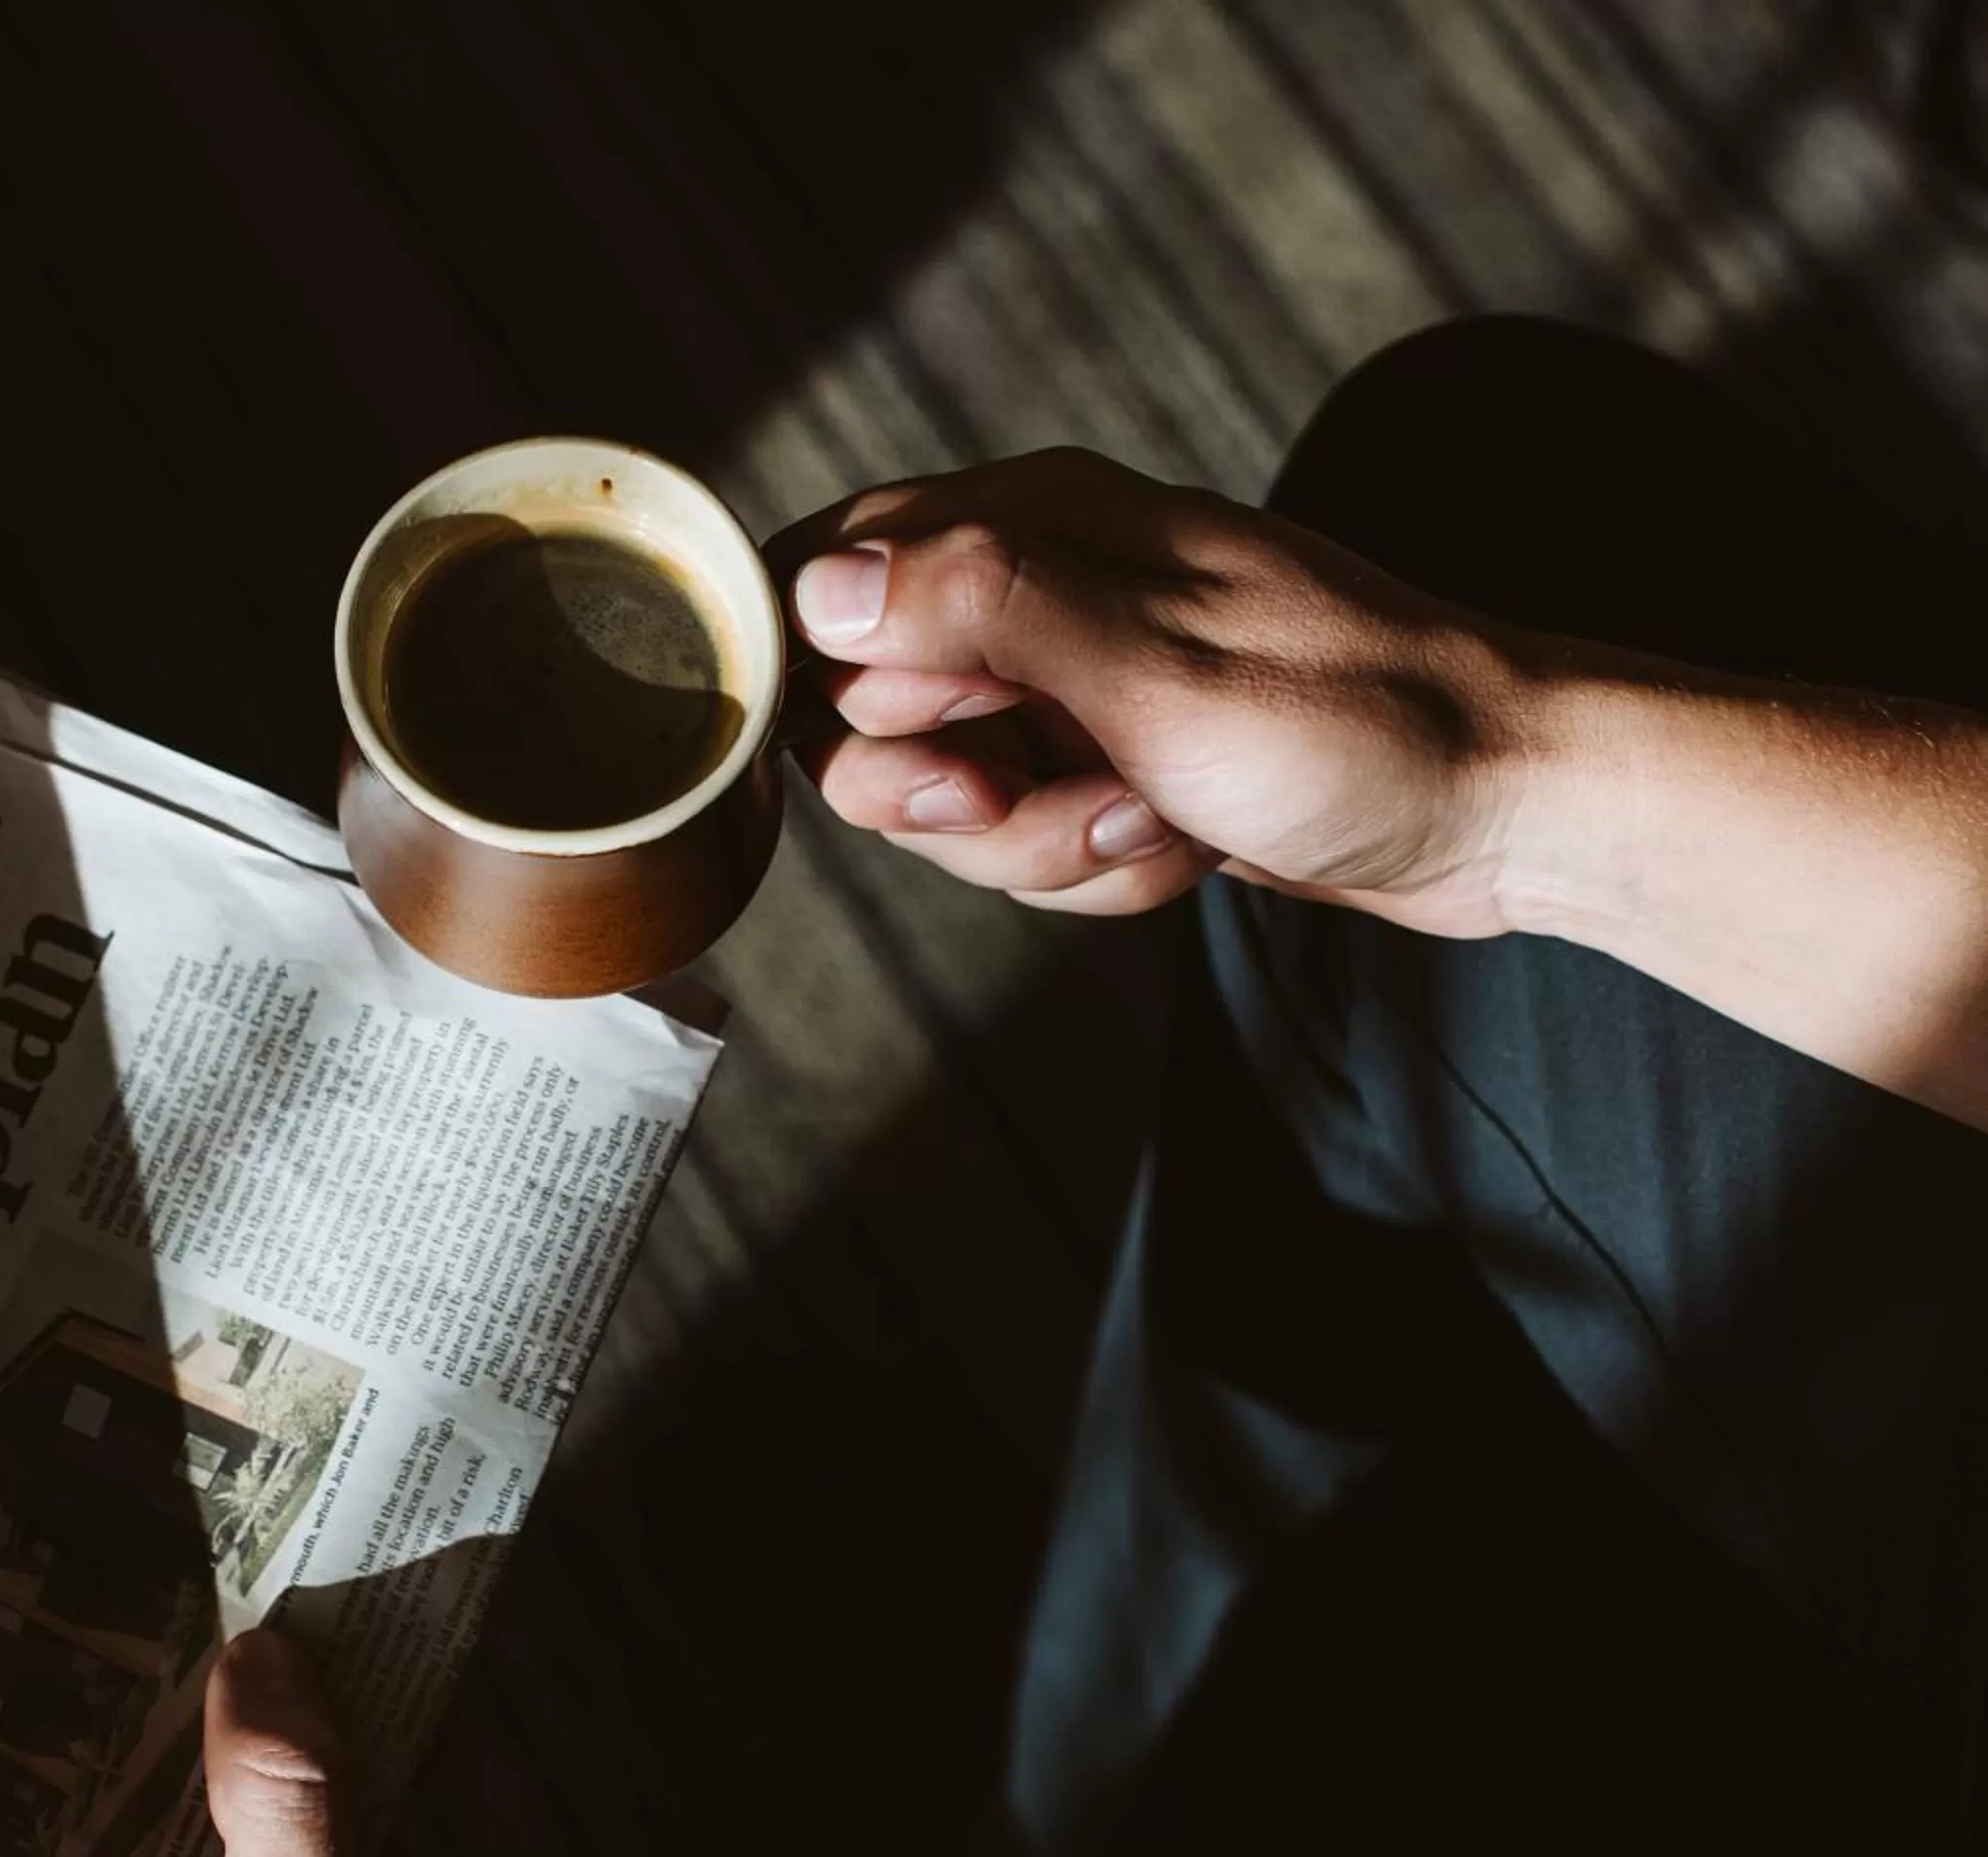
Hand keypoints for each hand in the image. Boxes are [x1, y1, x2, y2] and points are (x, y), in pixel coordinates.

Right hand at [772, 448, 1553, 936]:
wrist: (1504, 804)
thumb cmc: (1355, 718)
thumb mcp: (1157, 666)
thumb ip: (982, 610)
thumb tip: (817, 586)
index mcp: (1035, 520)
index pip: (827, 579)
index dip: (849, 687)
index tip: (951, 738)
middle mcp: (1032, 590)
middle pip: (865, 717)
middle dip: (959, 796)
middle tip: (1076, 792)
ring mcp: (1064, 685)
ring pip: (941, 800)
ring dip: (1042, 845)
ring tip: (1158, 819)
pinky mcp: (1098, 762)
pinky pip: (1019, 843)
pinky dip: (1093, 869)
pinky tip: (1183, 843)